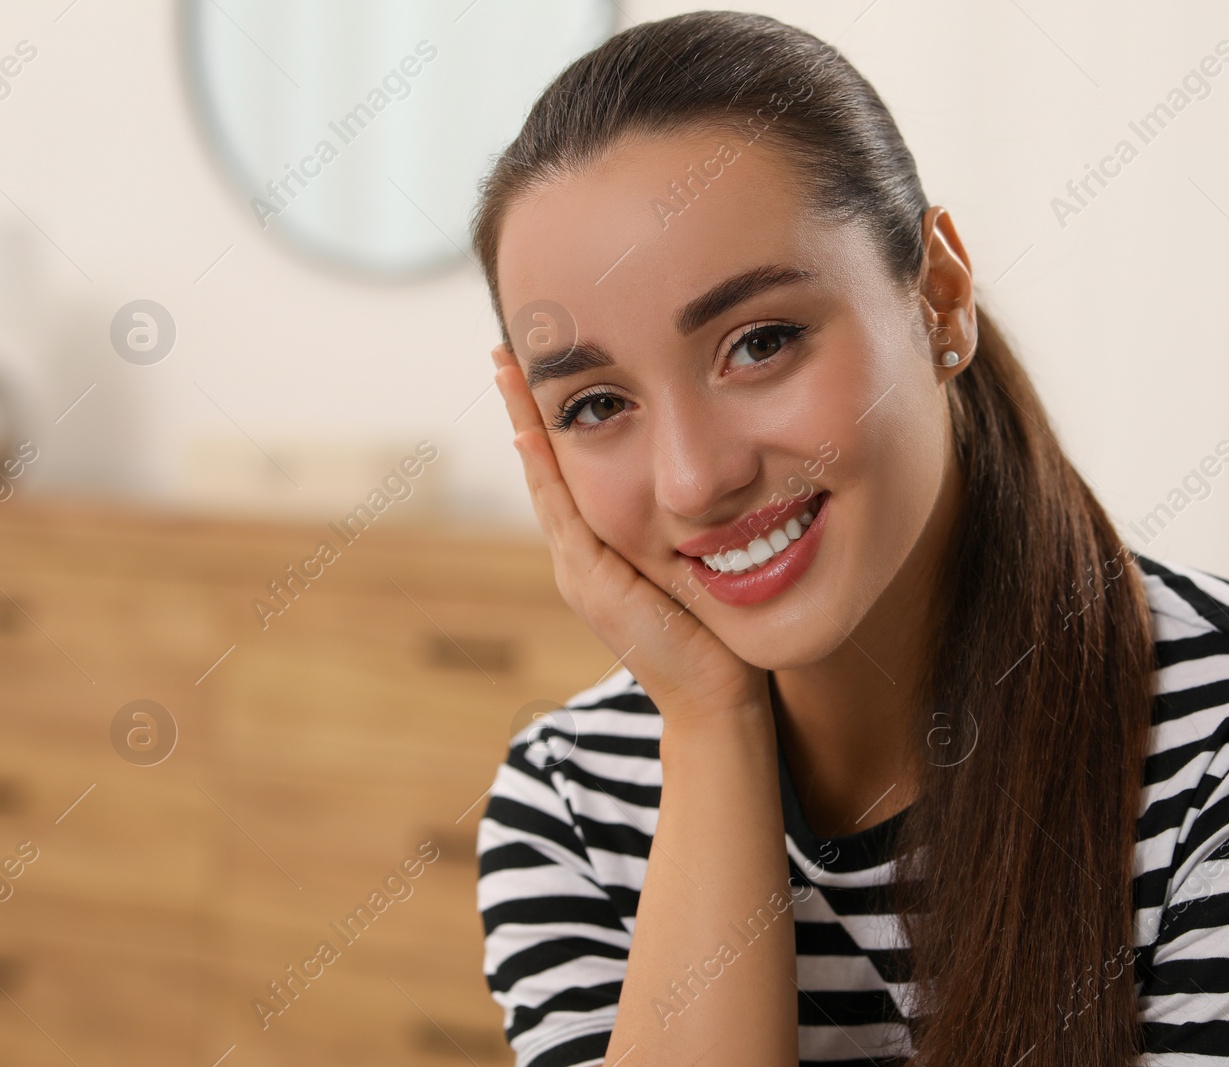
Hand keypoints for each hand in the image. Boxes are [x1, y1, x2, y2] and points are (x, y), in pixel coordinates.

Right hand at [489, 344, 769, 725]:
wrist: (718, 701)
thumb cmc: (721, 635)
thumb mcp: (702, 564)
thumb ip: (696, 527)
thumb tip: (718, 477)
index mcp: (605, 549)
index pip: (570, 470)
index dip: (554, 420)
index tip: (541, 367)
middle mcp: (582, 556)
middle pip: (544, 466)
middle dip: (525, 406)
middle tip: (506, 348)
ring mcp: (581, 570)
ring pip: (544, 481)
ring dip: (524, 422)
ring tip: (506, 368)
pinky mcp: (593, 583)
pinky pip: (563, 514)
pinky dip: (545, 470)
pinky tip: (531, 429)